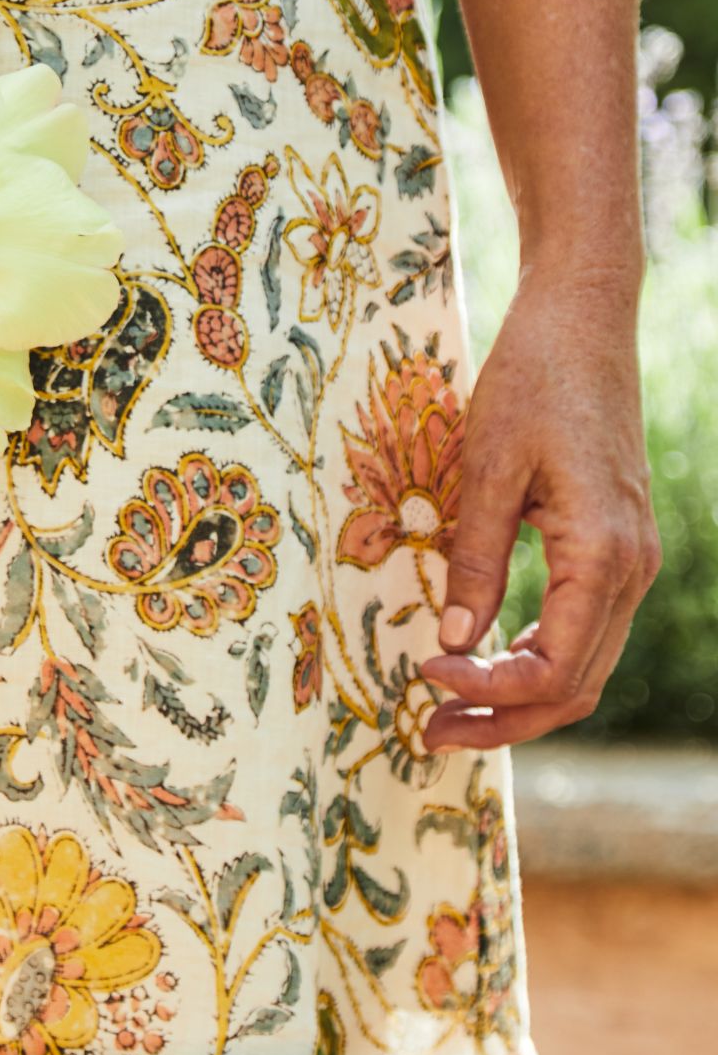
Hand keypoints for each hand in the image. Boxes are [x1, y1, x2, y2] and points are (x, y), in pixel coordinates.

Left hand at [419, 258, 660, 751]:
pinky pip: (585, 629)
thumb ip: (475, 559)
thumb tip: (453, 640)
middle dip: (503, 720)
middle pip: (576, 686)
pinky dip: (537, 659)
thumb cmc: (534, 380)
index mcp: (603, 555)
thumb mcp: (488, 467)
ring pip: (585, 665)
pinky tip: (484, 658)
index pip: (553, 668)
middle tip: (427, 734)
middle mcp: (631, 570)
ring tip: (447, 711)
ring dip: (519, 698)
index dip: (487, 690)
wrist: (581, 319)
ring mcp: (630, 561)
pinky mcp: (615, 547)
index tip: (423, 674)